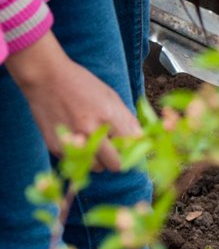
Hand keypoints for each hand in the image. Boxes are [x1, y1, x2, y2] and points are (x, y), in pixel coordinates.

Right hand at [6, 32, 141, 171]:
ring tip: (96, 144)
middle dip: (118, 158)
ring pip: (96, 168)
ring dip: (99, 160)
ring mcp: (72, 141)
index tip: (132, 146)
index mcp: (108, 116)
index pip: (130, 146)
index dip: (134, 147)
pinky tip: (79, 139)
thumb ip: (126, 120)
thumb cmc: (83, 85)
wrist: (47, 79)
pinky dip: (81, 156)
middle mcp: (90, 131)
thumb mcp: (111, 97)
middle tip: (116, 149)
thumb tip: (140, 139)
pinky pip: (77, 162)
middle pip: (115, 164)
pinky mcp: (56, 147)